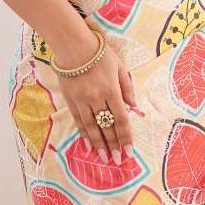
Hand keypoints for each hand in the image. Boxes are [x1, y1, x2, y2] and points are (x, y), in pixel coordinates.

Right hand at [51, 32, 138, 163]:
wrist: (73, 45)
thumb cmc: (100, 53)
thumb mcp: (120, 66)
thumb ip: (127, 87)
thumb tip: (133, 106)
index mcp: (111, 90)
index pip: (121, 120)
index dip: (125, 137)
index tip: (129, 151)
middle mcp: (97, 98)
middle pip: (106, 126)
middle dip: (113, 145)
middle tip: (118, 160)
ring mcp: (82, 100)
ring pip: (91, 127)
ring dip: (98, 144)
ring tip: (104, 158)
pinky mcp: (70, 100)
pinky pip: (78, 121)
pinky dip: (83, 134)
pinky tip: (88, 145)